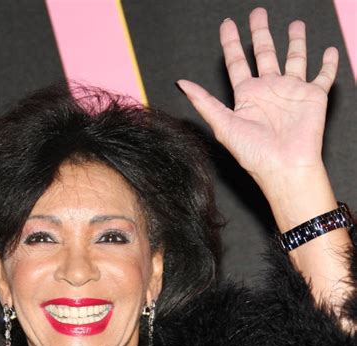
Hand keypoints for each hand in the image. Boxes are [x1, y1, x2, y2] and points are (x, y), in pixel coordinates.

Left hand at [176, 7, 338, 202]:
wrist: (284, 166)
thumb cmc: (254, 153)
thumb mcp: (223, 125)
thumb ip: (204, 102)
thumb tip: (181, 84)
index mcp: (246, 96)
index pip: (236, 63)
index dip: (230, 43)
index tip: (227, 24)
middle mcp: (268, 91)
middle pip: (263, 54)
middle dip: (260, 33)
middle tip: (257, 13)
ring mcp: (291, 92)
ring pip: (294, 59)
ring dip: (295, 42)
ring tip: (295, 25)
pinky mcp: (313, 97)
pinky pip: (322, 76)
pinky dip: (328, 64)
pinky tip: (329, 51)